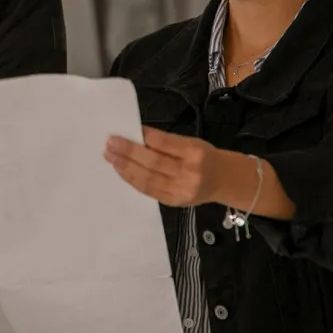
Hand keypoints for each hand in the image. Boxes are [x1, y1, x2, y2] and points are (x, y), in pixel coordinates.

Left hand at [104, 127, 227, 206]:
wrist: (222, 180)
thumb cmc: (204, 157)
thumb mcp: (192, 142)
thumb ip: (167, 142)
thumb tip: (137, 136)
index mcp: (195, 152)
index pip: (164, 143)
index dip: (144, 137)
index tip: (126, 130)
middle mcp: (189, 173)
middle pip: (154, 162)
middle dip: (129, 152)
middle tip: (111, 143)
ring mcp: (181, 190)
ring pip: (148, 178)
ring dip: (126, 167)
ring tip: (111, 157)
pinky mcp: (173, 201)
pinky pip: (149, 190)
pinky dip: (133, 180)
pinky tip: (122, 171)